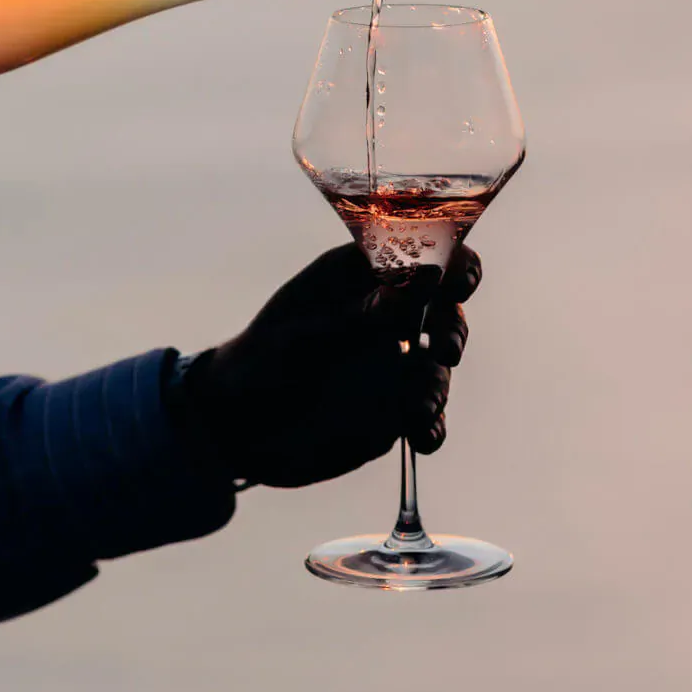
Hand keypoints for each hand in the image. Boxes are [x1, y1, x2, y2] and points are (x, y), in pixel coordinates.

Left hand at [170, 244, 481, 488]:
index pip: (421, 253)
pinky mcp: (393, 409)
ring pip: (439, 367)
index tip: (458, 283)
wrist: (232, 431)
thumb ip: (368, 312)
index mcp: (361, 278)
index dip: (452, 261)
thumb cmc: (258, 364)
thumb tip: (428, 277)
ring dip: (437, 386)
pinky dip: (432, 426)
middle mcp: (386, 316)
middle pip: (445, 310)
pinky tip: (423, 438)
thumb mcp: (307, 336)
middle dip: (451, 329)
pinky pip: (428, 415)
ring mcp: (392, 364)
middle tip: (441, 350)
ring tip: (417, 411)